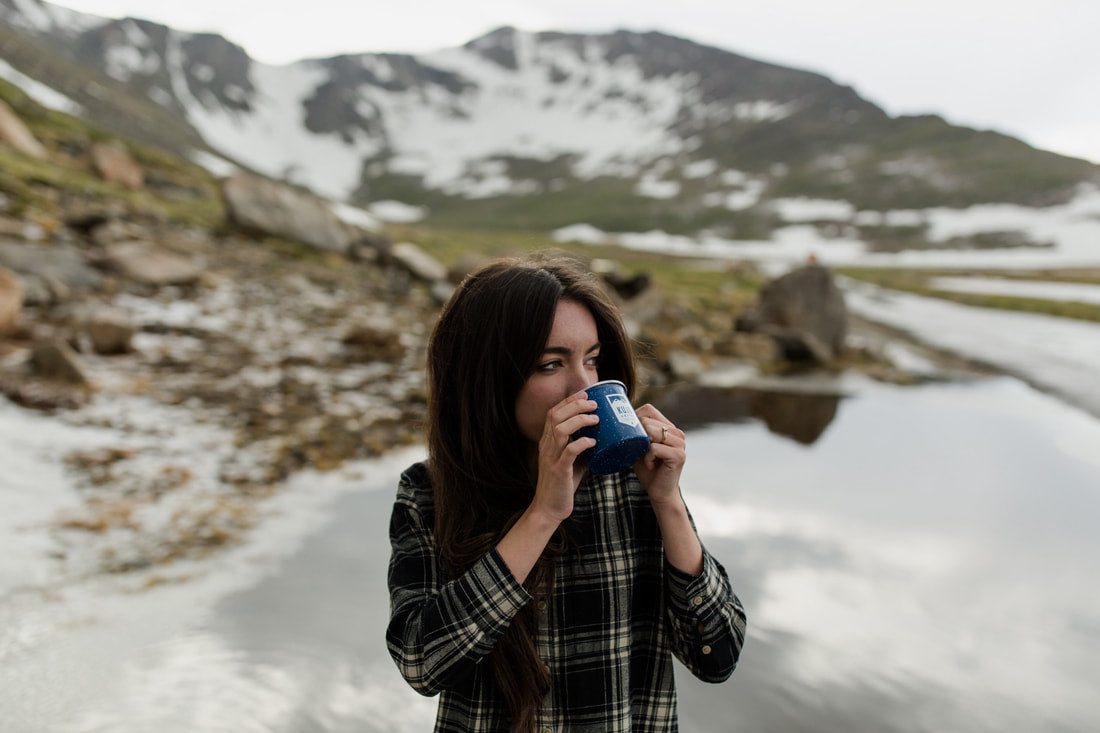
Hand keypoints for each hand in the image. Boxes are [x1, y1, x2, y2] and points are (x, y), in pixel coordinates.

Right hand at [530, 391, 598, 521]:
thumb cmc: (562, 484)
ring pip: (560, 429)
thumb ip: (581, 448)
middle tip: (593, 404)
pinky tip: (593, 441)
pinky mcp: (559, 471)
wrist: (549, 508)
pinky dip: (582, 443)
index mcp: (546, 442)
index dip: (568, 401)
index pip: (552, 413)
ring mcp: (551, 458)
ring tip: (595, 419)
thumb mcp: (571, 461)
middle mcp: (546, 446)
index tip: (584, 395)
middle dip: (575, 405)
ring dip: (579, 420)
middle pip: (555, 416)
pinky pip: (569, 452)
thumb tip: (602, 438)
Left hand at [633, 404, 685, 507]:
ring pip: (652, 432)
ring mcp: (680, 444)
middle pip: (649, 420)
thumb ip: (634, 434)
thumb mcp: (638, 448)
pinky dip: (647, 457)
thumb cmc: (647, 470)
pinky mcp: (679, 456)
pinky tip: (650, 465)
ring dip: (642, 446)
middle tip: (638, 450)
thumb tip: (612, 420)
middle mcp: (677, 433)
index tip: (630, 434)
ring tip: (645, 458)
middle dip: (637, 435)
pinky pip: (655, 448)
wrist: (660, 493)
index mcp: (669, 428)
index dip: (635, 418)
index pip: (649, 410)